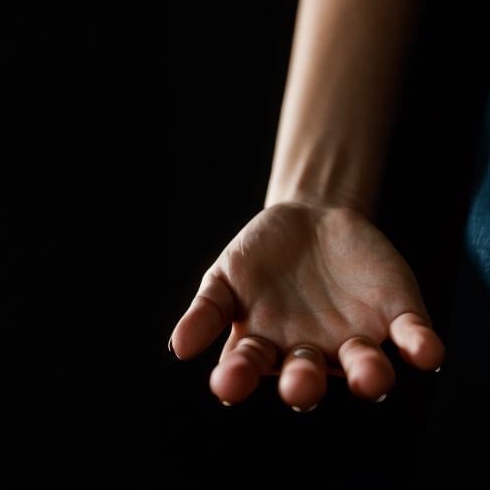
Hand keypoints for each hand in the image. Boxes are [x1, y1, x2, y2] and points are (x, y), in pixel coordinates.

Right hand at [169, 202, 444, 410]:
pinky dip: (419, 346)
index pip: (248, 369)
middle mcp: (310, 352)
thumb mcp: (225, 276)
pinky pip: (410, 337)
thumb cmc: (259, 255)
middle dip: (304, 384)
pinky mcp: (394, 315)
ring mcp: (354, 336)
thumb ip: (206, 310)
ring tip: (370, 374)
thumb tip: (178, 347)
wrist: (308, 217)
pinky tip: (424, 350)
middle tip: (299, 385)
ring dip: (369, 375)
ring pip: (364, 367)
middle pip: (308, 376)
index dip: (238, 378)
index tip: (226, 382)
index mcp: (265, 346)